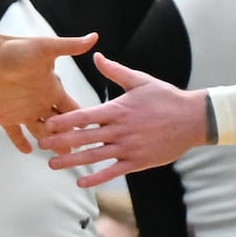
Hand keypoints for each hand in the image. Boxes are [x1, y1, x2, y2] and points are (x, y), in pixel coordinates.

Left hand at [0, 30, 96, 151]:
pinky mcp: (5, 116)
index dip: (81, 121)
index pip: (72, 109)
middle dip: (69, 138)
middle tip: (79, 153)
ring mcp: (23, 111)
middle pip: (59, 125)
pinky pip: (15, 134)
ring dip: (50, 143)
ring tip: (60, 158)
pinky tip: (28, 151)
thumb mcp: (44, 48)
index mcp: (52, 89)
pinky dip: (21, 142)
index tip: (93, 133)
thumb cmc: (13, 49)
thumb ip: (69, 46)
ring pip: (41, 132)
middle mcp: (40, 102)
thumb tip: (93, 37)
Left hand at [39, 54, 209, 184]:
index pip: (84, 116)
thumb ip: (115, 70)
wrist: (193, 119)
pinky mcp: (138, 161)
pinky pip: (113, 172)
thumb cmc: (166, 98)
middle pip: (84, 138)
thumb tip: (96, 55)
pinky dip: (97, 177)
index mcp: (118, 110)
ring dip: (72, 161)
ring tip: (53, 165)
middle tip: (42, 145)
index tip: (47, 124)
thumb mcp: (140, 81)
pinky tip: (81, 181)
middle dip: (60, 142)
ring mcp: (128, 147)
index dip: (64, 121)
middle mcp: (120, 130)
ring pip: (95, 156)